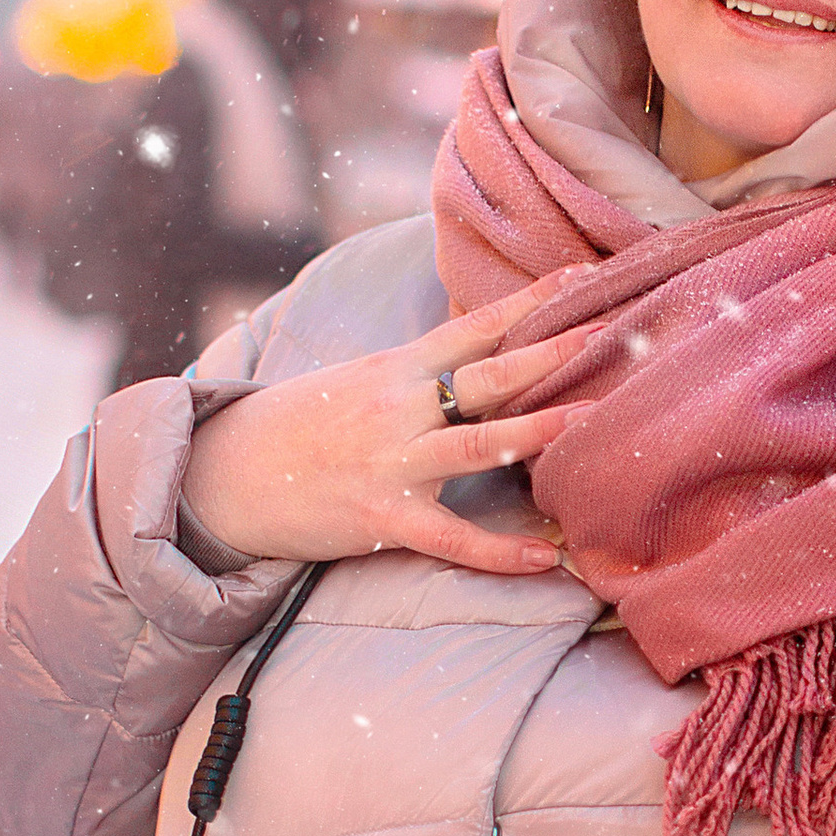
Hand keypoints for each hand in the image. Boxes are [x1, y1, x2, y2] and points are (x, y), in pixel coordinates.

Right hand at [181, 293, 599, 579]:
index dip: (528, 302)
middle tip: (608, 331)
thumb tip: (475, 357)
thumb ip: (417, 374)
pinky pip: (452, 538)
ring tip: (588, 420)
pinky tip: (543, 558)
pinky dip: (498, 552)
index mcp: (396, 369)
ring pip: (476, 443)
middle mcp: (399, 407)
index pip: (473, 326)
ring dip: (534, 431)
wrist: (227, 475)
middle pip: (486, 375)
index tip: (578, 276)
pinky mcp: (383, 516)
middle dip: (549, 353)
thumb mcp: (357, 382)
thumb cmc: (300, 428)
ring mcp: (393, 462)